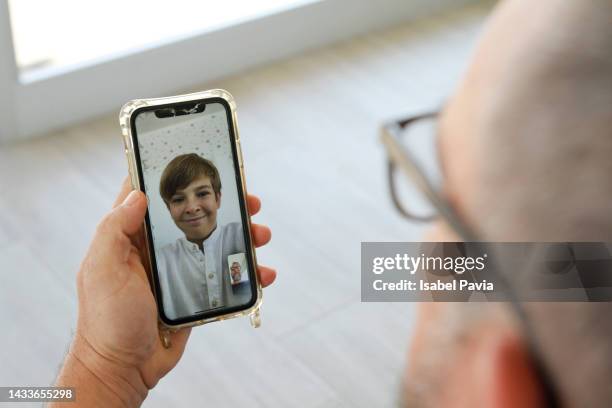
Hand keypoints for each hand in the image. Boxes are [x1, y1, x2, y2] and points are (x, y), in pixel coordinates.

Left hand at [62, 178, 275, 404]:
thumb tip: (137, 194)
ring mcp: (179, 271)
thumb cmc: (106, 320)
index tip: (200, 161)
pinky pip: (226, 276)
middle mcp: (157, 249)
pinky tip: (262, 273)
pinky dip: (247, 274)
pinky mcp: (196, 292)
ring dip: (243, 237)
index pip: (151, 196)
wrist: (124, 368)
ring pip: (216, 243)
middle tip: (249, 201)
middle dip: (225, 207)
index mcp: (132, 238)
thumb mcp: (102, 269)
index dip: (173, 176)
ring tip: (261, 235)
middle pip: (196, 216)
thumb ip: (115, 229)